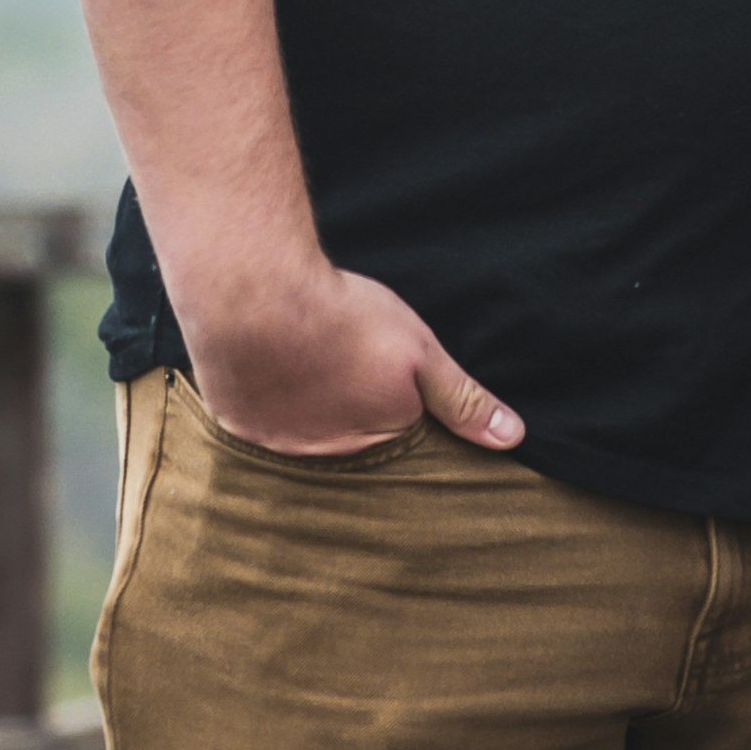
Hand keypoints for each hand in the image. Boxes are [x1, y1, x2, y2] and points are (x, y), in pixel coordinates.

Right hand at [183, 255, 522, 460]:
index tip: (376, 367)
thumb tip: (512, 439)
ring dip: (304, 407)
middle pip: (346, 437)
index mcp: (377, 440)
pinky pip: (257, 422)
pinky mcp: (238, 425)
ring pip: (300, 432)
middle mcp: (327, 456)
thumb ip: (461, 398)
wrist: (254, 293)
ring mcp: (278, 444)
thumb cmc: (342, 318)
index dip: (391, 399)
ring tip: (305, 361)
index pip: (397, 434)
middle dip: (347, 407)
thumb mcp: (419, 352)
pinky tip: (268, 367)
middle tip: (337, 358)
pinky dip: (264, 399)